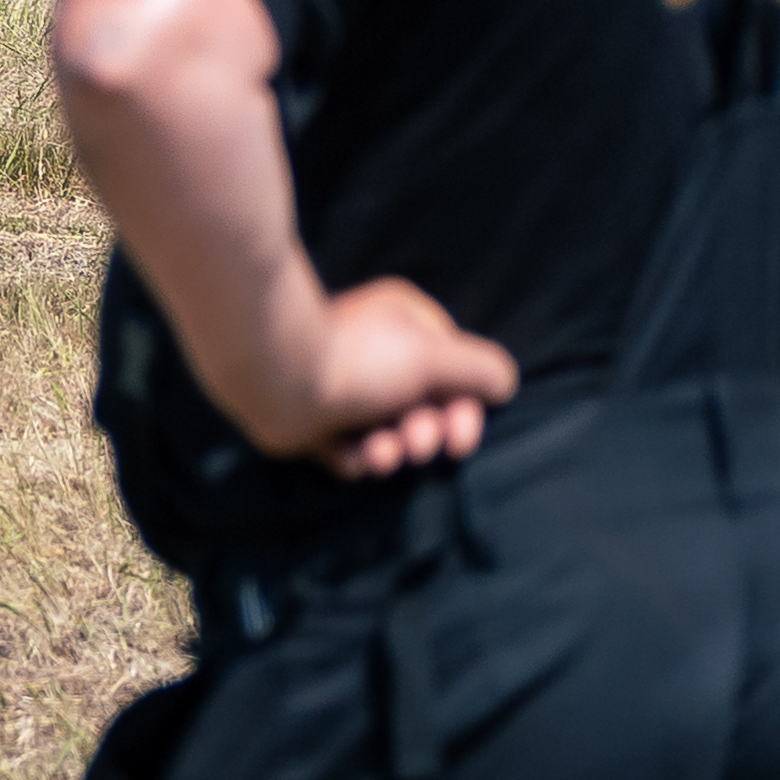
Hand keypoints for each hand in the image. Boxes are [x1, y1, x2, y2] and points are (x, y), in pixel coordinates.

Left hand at [262, 276, 520, 475]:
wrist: (275, 377)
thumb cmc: (361, 360)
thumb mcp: (436, 357)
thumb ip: (482, 370)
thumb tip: (503, 383)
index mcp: (404, 323)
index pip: (455, 373)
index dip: (465, 413)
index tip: (460, 443)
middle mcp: (375, 349)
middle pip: (424, 407)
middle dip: (426, 434)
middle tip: (417, 445)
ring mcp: (342, 385)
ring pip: (388, 431)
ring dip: (392, 449)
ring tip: (380, 451)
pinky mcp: (314, 418)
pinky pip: (350, 449)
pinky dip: (354, 456)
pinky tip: (348, 451)